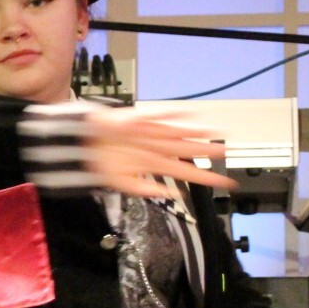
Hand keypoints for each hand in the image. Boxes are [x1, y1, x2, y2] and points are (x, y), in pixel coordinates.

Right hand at [81, 107, 235, 199]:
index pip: (186, 173)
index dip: (205, 178)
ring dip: (197, 132)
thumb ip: (142, 189)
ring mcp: (150, 134)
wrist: (81, 142)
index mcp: (154, 165)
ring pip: (178, 133)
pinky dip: (173, 115)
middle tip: (227, 152)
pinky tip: (190, 114)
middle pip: (187, 151)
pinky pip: (159, 116)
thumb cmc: (99, 162)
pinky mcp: (140, 120)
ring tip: (216, 132)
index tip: (224, 183)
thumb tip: (166, 193)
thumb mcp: (120, 183)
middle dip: (207, 152)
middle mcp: (156, 149)